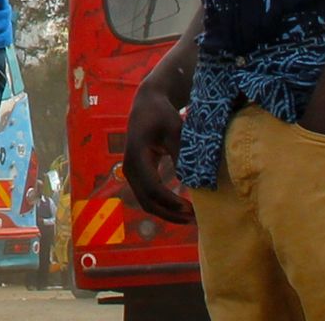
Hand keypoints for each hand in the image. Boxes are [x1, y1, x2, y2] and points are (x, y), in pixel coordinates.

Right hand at [124, 84, 193, 223]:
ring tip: (190, 217)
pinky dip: (164, 206)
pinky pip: (148, 197)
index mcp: (136, 156)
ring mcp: (132, 173)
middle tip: (194, 219)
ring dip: (167, 212)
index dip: (170, 201)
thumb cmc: (162, 115)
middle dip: (169, 213)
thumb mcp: (174, 129)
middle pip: (147, 200)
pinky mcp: (138, 175)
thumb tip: (190, 180)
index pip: (152, 187)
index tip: (190, 208)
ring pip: (146, 202)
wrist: (147, 106)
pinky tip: (181, 208)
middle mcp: (129, 168)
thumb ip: (180, 153)